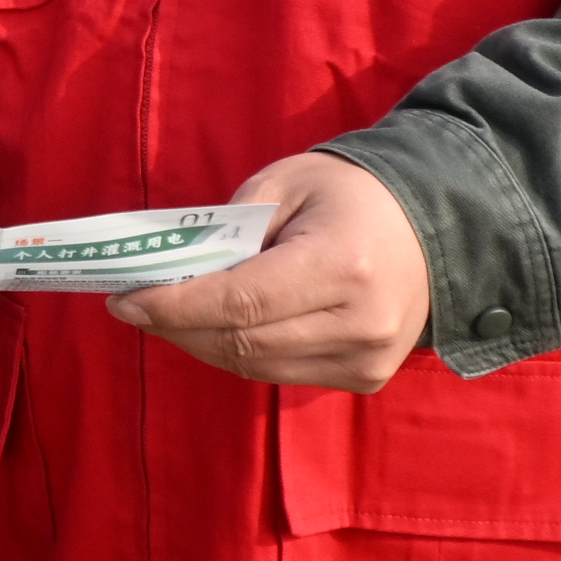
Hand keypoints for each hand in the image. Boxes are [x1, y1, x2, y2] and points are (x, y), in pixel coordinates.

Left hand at [104, 151, 430, 392]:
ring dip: (200, 342)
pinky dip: (238, 352)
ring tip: (165, 313)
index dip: (175, 305)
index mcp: (343, 266)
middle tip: (133, 304)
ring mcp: (367, 360)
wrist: (436, 227)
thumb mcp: (288, 183)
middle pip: (241, 343)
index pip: (240, 302)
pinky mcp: (365, 378)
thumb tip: (175, 272)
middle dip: (176, 325)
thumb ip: (232, 227)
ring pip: (255, 366)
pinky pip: (281, 372)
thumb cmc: (352, 194)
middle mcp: (360, 323)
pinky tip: (214, 325)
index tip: (124, 300)